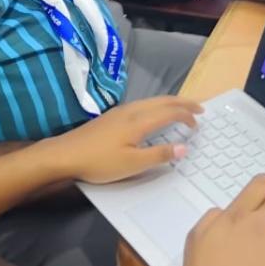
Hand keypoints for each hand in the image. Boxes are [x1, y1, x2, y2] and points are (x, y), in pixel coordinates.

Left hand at [40, 96, 201, 183]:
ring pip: (151, 101)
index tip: (199, 124)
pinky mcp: (111, 116)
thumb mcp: (132, 164)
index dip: (187, 116)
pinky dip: (156, 106)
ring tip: (181, 109)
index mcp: (139, 121)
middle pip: (162, 100)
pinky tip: (153, 114)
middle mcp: (131, 111)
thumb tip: (184, 147)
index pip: (170, 112)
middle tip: (199, 108)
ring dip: (169, 103)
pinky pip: (142, 104)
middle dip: (183, 103)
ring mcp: (120, 112)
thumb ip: (159, 155)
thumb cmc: (99, 161)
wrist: (65, 154)